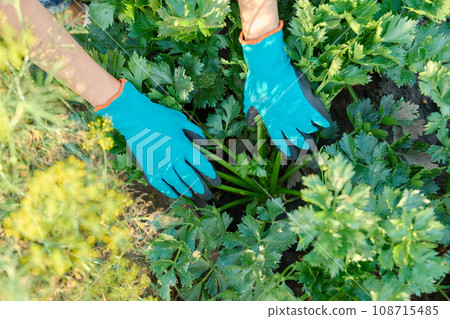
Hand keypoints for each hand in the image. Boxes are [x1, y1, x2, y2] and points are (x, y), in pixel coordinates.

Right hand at [96, 79, 219, 198]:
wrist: (136, 118)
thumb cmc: (160, 116)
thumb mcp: (181, 120)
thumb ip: (194, 131)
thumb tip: (204, 142)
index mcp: (184, 147)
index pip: (202, 165)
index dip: (211, 175)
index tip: (216, 182)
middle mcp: (174, 159)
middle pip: (191, 178)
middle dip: (202, 189)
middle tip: (208, 196)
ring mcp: (161, 166)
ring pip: (177, 184)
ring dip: (187, 191)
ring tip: (193, 196)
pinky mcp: (149, 169)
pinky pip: (161, 185)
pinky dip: (169, 191)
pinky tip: (174, 194)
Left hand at [241, 21, 330, 158]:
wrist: (269, 68)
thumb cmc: (257, 82)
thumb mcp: (250, 100)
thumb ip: (250, 114)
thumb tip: (249, 124)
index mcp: (271, 121)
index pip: (279, 141)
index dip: (286, 150)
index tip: (292, 156)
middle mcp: (285, 121)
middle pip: (297, 139)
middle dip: (303, 145)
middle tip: (309, 150)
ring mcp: (297, 113)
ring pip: (308, 128)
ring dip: (312, 130)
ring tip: (315, 131)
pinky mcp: (307, 103)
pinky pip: (318, 116)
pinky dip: (323, 120)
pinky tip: (327, 123)